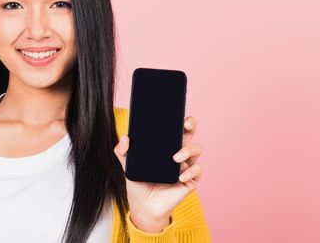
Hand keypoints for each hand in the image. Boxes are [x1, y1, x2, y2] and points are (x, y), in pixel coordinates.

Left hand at [114, 116, 203, 232]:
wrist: (143, 206)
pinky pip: (197, 171)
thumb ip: (122, 151)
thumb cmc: (139, 182)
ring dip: (188, 151)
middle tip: (185, 125)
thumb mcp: (128, 165)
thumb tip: (125, 137)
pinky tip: (180, 176)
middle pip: (190, 133)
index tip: (178, 113)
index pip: (176, 127)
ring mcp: (186, 165)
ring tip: (175, 158)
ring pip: (196, 149)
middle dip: (190, 125)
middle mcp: (179, 152)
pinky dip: (191, 172)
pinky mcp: (190, 180)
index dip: (180, 118)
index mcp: (166, 145)